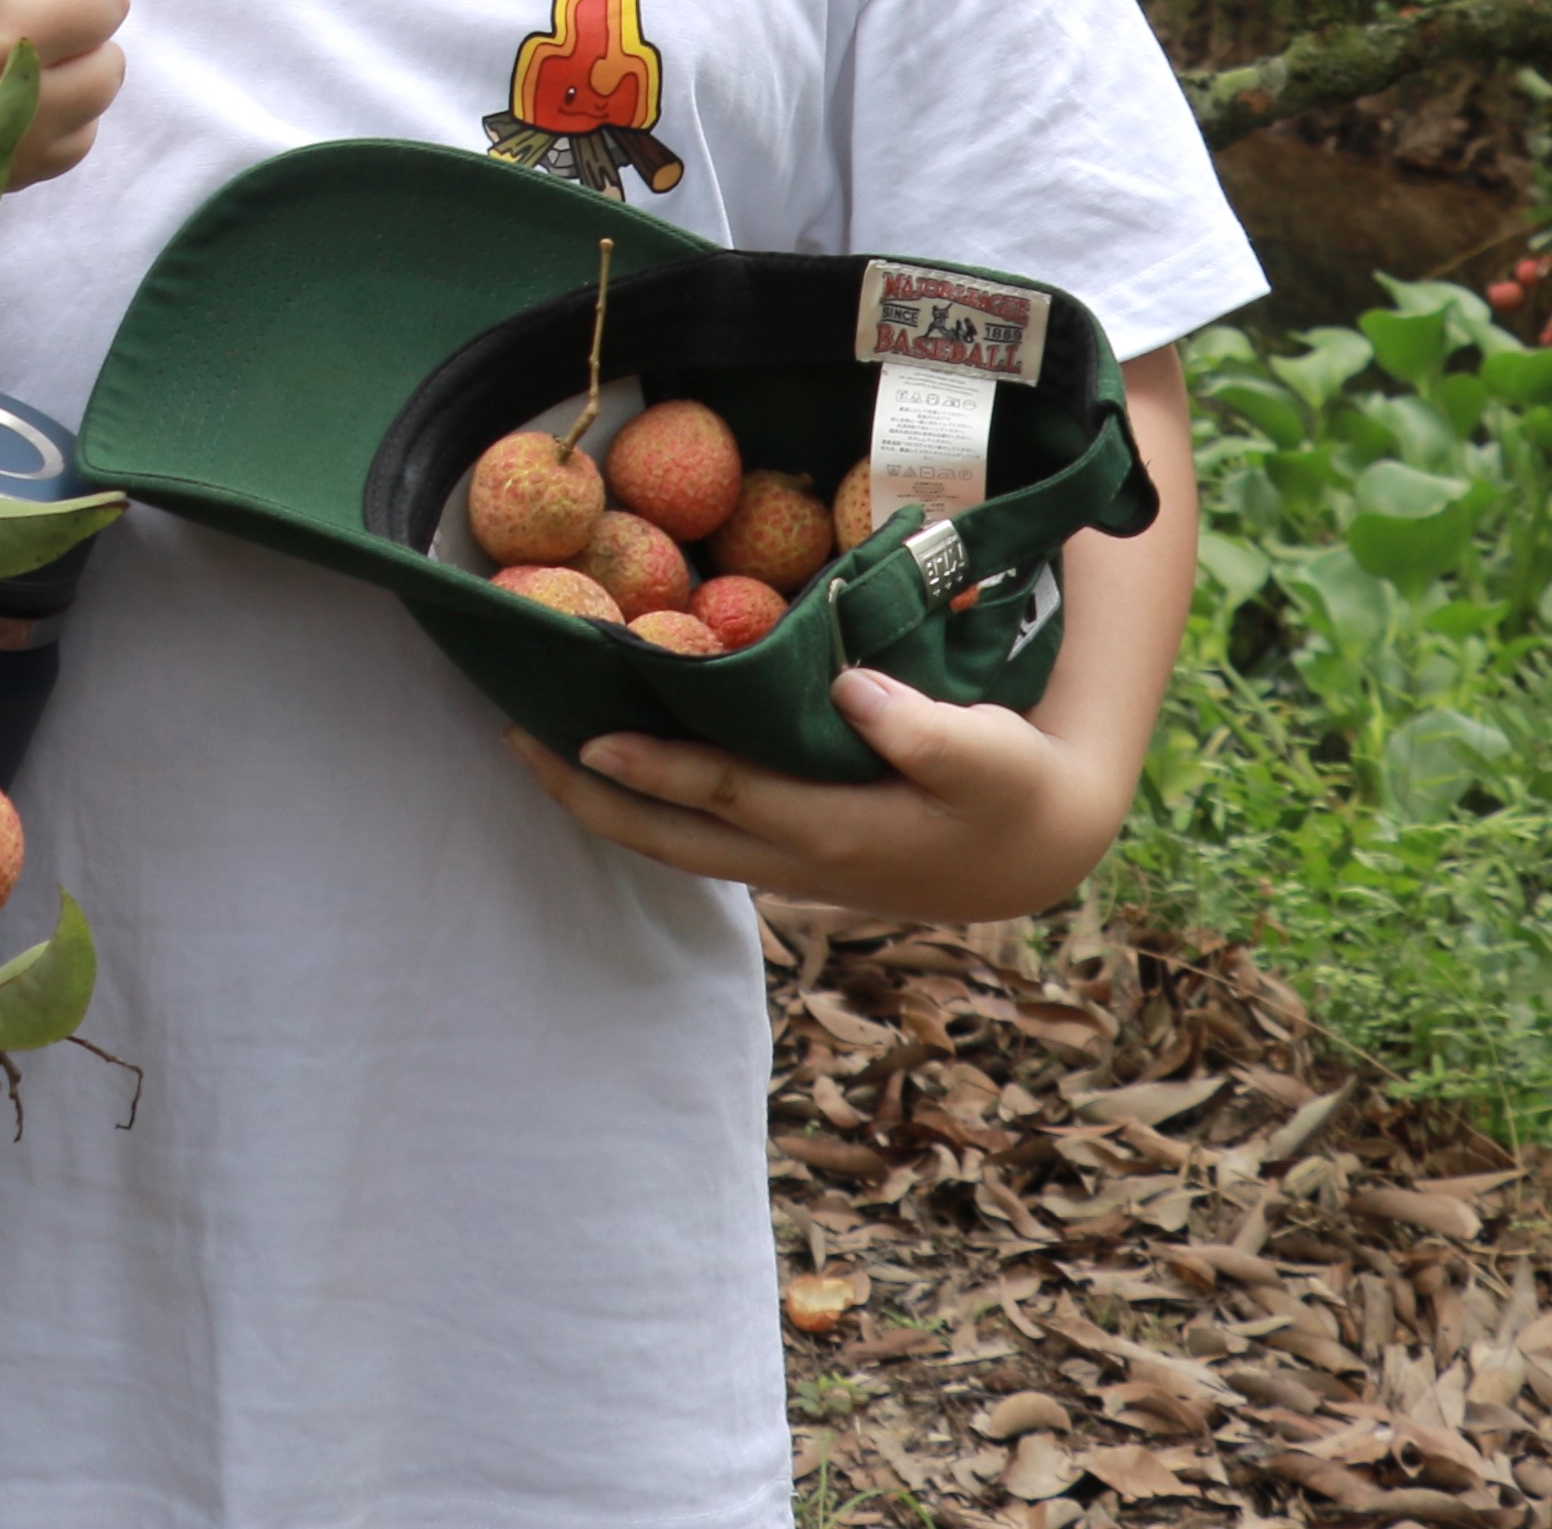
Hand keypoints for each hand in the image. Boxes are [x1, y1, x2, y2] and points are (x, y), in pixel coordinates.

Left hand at [504, 667, 1139, 922]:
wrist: (1037, 848)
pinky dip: (651, 801)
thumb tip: (848, 688)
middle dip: (588, 795)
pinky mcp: (794, 848)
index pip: (724, 795)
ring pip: (677, 842)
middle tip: (514, 739)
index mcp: (836, 832)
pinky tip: (621, 761)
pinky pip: (702, 830)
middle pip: (669, 838)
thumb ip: (924, 729)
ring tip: (540, 746)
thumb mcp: (990, 756)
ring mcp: (790, 862)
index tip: (586, 733)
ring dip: (607, 802)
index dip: (655, 766)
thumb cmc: (1013, 790)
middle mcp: (796, 857)